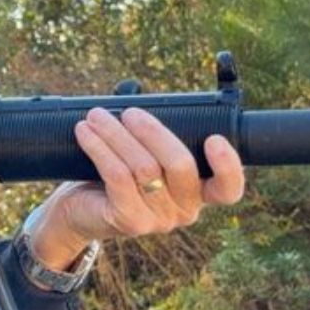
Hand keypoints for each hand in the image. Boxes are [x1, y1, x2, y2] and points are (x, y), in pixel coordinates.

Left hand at [25, 106, 247, 268]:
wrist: (80, 209)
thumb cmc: (118, 173)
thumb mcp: (144, 152)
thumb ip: (152, 129)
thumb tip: (133, 88)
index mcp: (200, 191)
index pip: (228, 189)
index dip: (228, 166)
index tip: (213, 138)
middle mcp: (185, 210)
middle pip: (181, 165)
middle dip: (153, 132)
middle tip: (129, 112)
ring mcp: (158, 220)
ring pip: (144, 168)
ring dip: (117, 135)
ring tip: (96, 116)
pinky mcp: (129, 221)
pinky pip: (117, 177)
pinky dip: (100, 148)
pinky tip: (85, 132)